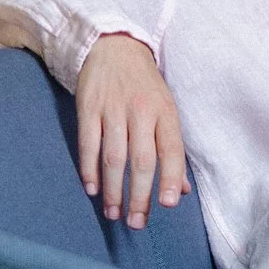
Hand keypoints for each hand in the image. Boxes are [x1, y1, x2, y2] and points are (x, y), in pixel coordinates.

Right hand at [76, 31, 188, 226]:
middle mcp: (141, 111)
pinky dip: (89, 168)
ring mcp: (113, 109)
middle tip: (137, 222)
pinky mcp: (88, 107)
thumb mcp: (166, 109)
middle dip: (140, 195)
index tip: (167, 204)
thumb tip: (181, 189)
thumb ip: (172, 149)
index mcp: (165, 112)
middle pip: (142, 159)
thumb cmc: (145, 86)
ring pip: (114, 156)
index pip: (172, 149)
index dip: (171, 177)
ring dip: (113, 189)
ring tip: (113, 212)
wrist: (114, 46)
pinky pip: (88, 143)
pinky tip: (92, 188)